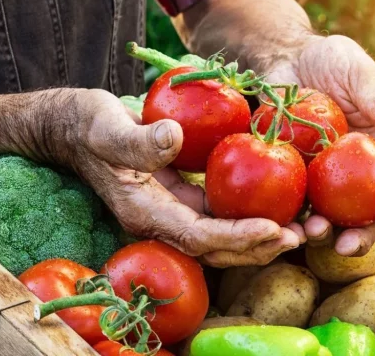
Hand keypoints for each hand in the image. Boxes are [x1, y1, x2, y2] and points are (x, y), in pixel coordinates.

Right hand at [58, 89, 303, 265]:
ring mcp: (173, 212)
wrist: (74, 127)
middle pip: (216, 249)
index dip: (236, 237)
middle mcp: (162, 220)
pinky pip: (221, 214)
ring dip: (260, 237)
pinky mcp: (183, 198)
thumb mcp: (106, 126)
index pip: (198, 237)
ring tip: (299, 229)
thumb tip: (173, 139)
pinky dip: (249, 215)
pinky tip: (278, 204)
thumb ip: (136, 140)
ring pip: (222, 237)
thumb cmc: (87, 124)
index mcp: (144, 212)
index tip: (272, 228)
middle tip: (298, 237)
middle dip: (257, 247)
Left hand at [265, 35, 374, 255]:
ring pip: (332, 218)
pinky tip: (281, 224)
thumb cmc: (330, 60)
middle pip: (371, 213)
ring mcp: (327, 179)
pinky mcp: (296, 179)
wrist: (285, 60)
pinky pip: (295, 205)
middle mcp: (361, 172)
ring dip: (324, 234)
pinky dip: (290, 219)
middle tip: (347, 246)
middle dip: (364, 236)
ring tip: (311, 234)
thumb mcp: (355, 69)